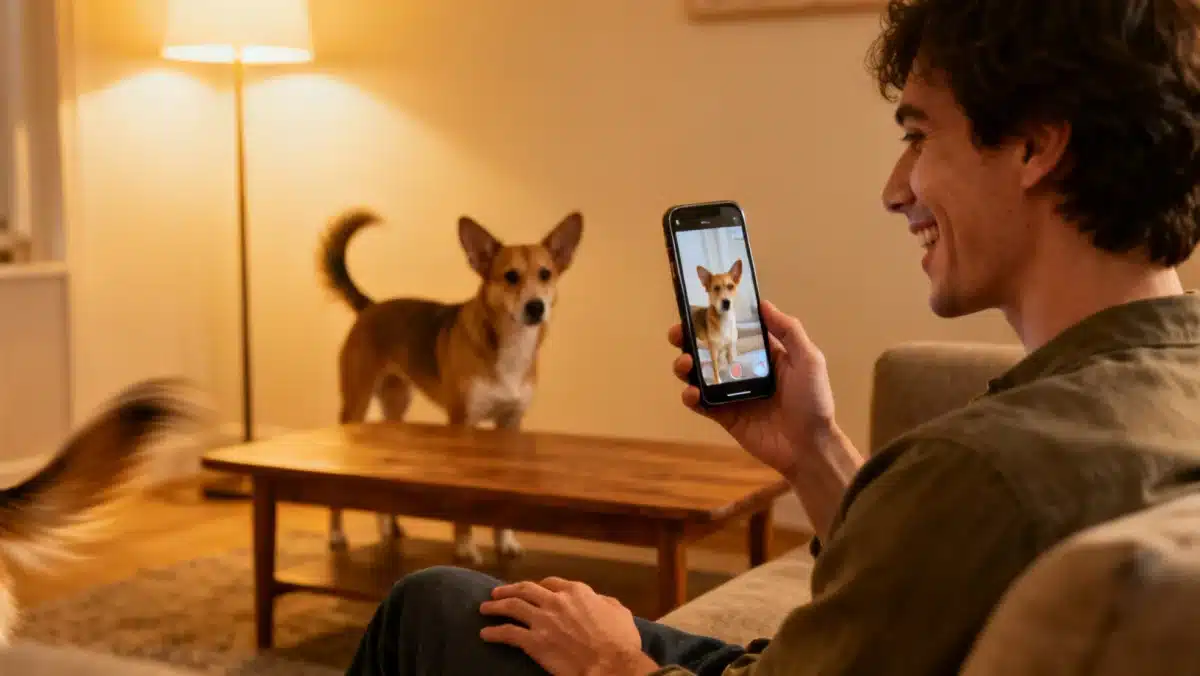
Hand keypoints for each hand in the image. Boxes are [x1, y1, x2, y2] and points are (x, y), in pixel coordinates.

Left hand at [479, 577, 658, 675]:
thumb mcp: (620, 613)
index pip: (551, 583)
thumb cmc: (620, 641)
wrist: (610, 665)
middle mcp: (555, 601)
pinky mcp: (533, 641)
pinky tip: (485, 634)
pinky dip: (494, 632)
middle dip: (509, 589)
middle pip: (525, 589)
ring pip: (512, 606)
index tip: (532, 589)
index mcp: (576, 592)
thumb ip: (606, 601)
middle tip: (497, 593)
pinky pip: (507, 633)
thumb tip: (600, 599)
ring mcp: (542, 620)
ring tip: (484, 608)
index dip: (539, 585)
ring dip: (495, 606)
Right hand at [667, 299, 836, 479]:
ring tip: (685, 364)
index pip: (733, 331)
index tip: (697, 309)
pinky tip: (692, 392)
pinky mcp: (725, 416)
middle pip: (710, 350)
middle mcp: (743, 371)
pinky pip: (702, 404)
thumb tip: (763, 304)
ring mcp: (732, 394)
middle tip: (678, 335)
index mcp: (762, 354)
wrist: (809, 445)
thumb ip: (788, 330)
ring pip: (699, 375)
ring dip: (685, 366)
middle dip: (689, 340)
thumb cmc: (813, 400)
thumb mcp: (808, 359)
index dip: (715, 320)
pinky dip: (690, 397)